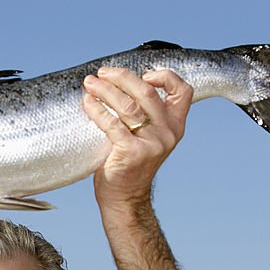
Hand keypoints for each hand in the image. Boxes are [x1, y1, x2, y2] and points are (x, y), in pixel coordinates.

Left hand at [82, 68, 192, 210]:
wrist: (124, 197)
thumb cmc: (130, 162)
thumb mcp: (148, 136)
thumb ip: (146, 114)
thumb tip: (119, 81)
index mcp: (175, 125)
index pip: (182, 91)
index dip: (165, 76)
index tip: (144, 74)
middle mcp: (167, 133)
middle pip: (146, 92)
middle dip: (121, 77)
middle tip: (102, 73)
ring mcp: (151, 143)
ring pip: (127, 105)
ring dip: (104, 89)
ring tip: (89, 83)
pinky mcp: (132, 152)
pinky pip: (112, 123)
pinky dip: (96, 109)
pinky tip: (87, 103)